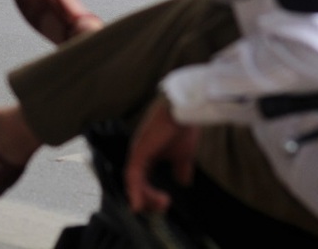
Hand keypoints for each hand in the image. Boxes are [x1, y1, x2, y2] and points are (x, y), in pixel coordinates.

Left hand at [125, 94, 198, 213]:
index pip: (142, 180)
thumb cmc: (183, 128)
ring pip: (133, 183)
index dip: (149, 195)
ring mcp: (136, 153)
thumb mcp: (183, 155)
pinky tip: (139, 205)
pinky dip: (134, 192)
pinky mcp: (138, 152)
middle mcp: (139, 154)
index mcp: (147, 155)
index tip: (164, 203)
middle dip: (147, 200)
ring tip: (160, 205)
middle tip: (162, 207)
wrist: (185, 111)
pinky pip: (132, 176)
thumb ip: (180, 169)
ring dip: (144, 198)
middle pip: (135, 184)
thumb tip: (183, 183)